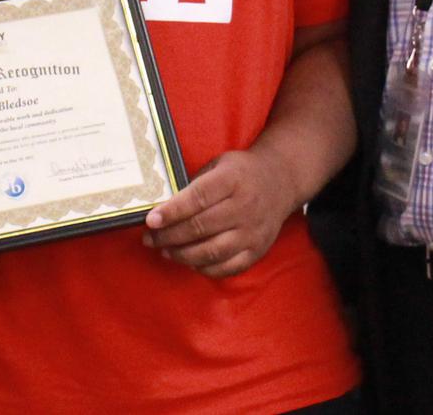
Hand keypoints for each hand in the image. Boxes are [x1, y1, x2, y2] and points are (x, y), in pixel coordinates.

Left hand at [141, 149, 299, 277]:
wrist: (282, 180)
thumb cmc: (241, 172)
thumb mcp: (219, 164)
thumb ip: (195, 185)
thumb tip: (163, 210)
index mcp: (232, 180)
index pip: (197, 198)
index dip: (172, 211)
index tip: (150, 220)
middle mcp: (245, 207)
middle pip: (201, 227)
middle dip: (169, 236)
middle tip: (150, 239)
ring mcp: (253, 231)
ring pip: (212, 251)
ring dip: (183, 255)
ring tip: (165, 251)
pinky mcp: (258, 250)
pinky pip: (228, 267)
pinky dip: (205, 268)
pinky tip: (190, 262)